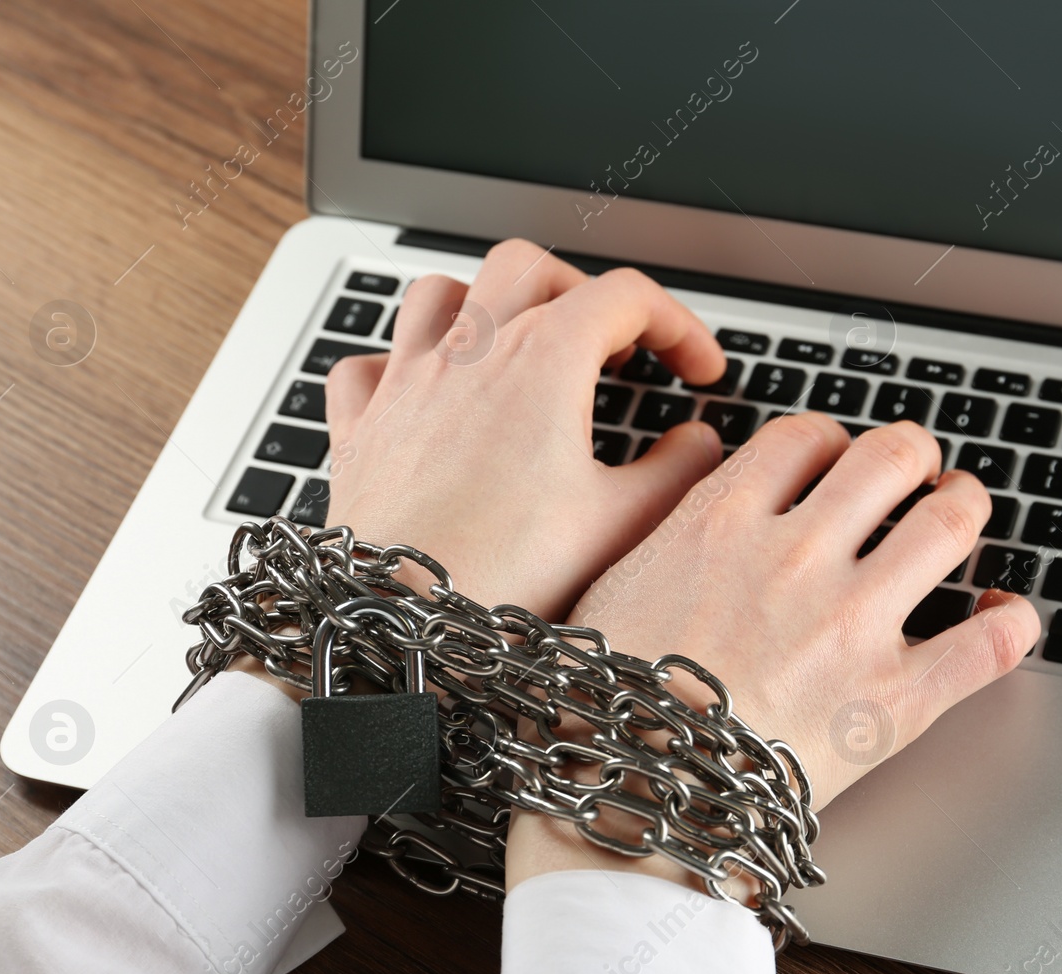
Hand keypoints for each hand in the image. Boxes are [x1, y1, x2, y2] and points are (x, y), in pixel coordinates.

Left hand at [321, 240, 726, 619]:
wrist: (401, 618)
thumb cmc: (503, 571)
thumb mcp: (620, 522)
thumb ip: (676, 471)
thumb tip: (699, 442)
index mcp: (542, 359)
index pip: (626, 298)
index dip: (679, 326)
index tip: (699, 371)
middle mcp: (470, 352)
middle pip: (531, 267)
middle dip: (583, 292)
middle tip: (616, 348)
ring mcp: (407, 383)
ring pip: (440, 292)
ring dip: (488, 304)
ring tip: (522, 349)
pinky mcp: (362, 428)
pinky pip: (368, 363)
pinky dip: (400, 363)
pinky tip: (426, 394)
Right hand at [506, 414, 1039, 887]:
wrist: (632, 795)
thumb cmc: (605, 706)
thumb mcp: (611, 582)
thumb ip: (664, 527)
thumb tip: (688, 493)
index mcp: (724, 521)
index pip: (805, 437)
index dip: (831, 441)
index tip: (835, 458)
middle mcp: (799, 554)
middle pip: (889, 458)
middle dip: (911, 457)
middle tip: (916, 473)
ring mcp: (855, 621)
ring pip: (949, 525)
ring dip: (965, 509)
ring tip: (962, 513)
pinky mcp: (898, 698)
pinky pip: (989, 642)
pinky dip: (1011, 622)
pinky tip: (1006, 615)